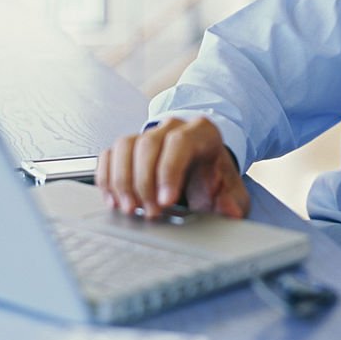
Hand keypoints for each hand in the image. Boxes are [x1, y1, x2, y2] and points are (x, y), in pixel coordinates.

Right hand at [96, 117, 249, 219]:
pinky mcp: (130, 147)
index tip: (166, 202)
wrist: (204, 172)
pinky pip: (110, 154)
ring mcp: (149, 134)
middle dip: (144, 181)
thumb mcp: (231, 193)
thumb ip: (233, 202)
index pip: (180, 142)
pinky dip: (107, 177)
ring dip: (122, 180)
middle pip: (148, 143)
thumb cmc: (216, 181)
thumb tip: (230, 210)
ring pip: (125, 145)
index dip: (169, 171)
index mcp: (202, 133)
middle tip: (149, 212)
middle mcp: (173, 127)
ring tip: (129, 209)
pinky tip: (114, 200)